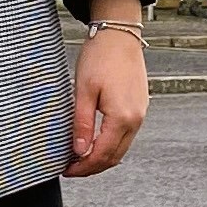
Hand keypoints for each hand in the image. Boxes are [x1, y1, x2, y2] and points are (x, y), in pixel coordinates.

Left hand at [65, 0, 146, 178]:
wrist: (120, 35)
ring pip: (121, 148)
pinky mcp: (139, 107)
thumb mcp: (84, 91)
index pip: (102, 155)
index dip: (83, 167)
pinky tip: (94, 142)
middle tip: (70, 169)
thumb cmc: (100, 58)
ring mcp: (140, 114)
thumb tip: (79, 151)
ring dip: (101, 158)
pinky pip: (125, 136)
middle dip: (92, 167)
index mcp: (122, 117)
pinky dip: (110, 145)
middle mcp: (136, 119)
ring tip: (79, 158)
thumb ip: (82, 124)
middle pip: (114, 157)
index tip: (66, 170)